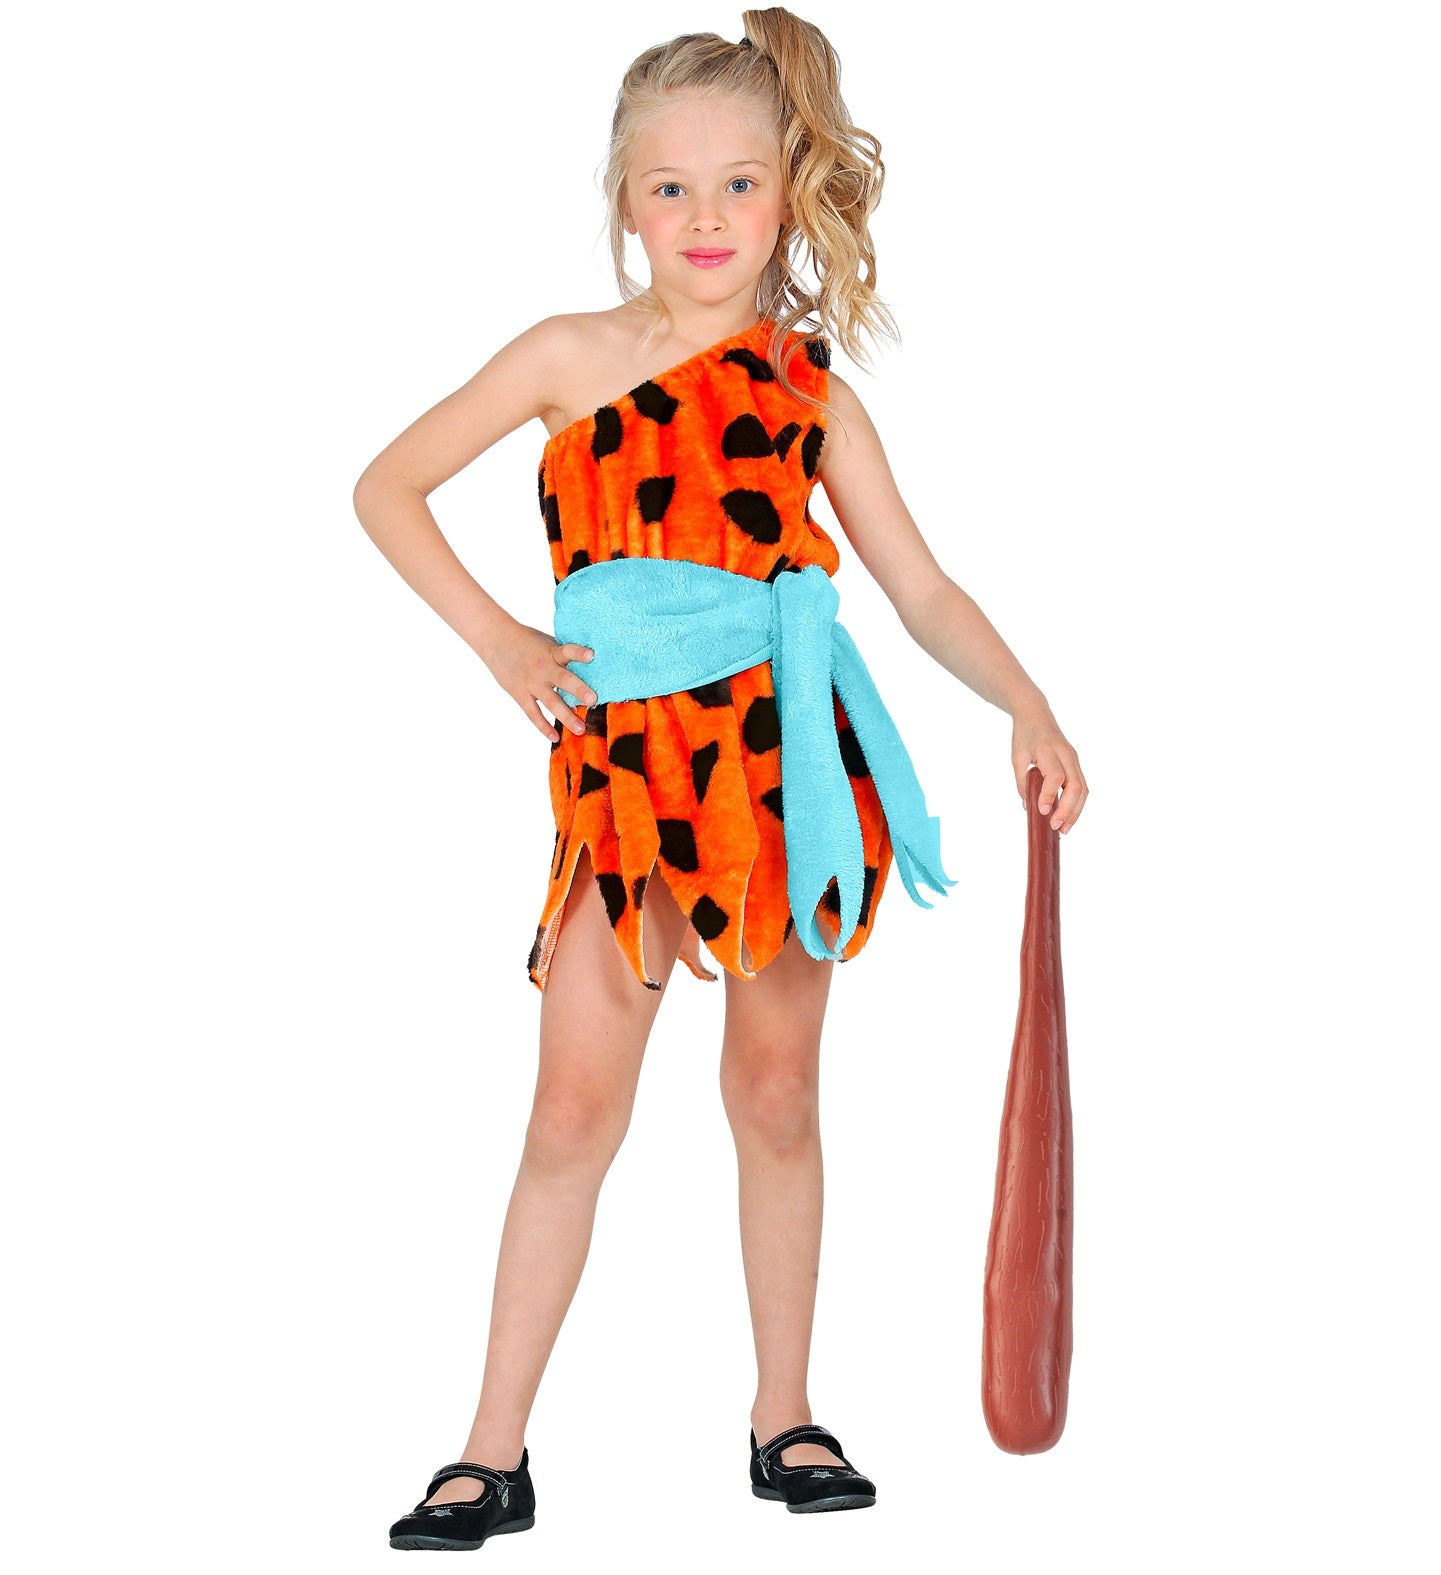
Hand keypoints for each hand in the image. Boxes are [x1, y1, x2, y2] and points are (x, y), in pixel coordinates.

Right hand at [487, 623, 597, 743]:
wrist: (496, 640)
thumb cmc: (527, 641)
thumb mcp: (546, 642)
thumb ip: (563, 655)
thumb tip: (589, 667)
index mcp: (552, 652)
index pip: (567, 650)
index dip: (579, 653)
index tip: (592, 656)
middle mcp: (544, 668)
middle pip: (563, 680)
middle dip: (579, 690)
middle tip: (593, 700)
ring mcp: (532, 683)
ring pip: (551, 702)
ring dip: (566, 716)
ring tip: (580, 729)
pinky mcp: (520, 694)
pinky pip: (534, 713)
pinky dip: (543, 726)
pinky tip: (555, 737)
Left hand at [1011, 702, 1087, 832]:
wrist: (1037, 715)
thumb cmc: (1024, 735)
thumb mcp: (1017, 757)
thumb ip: (1022, 781)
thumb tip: (1028, 806)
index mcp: (1048, 751)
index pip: (1054, 777)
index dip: (1049, 795)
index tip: (1042, 811)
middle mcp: (1066, 755)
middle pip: (1075, 786)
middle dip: (1068, 810)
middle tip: (1056, 827)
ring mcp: (1074, 759)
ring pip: (1083, 789)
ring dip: (1076, 811)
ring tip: (1065, 828)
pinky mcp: (1076, 764)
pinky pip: (1081, 786)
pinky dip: (1077, 803)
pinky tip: (1068, 816)